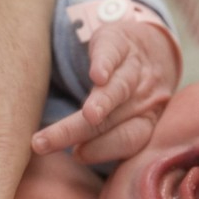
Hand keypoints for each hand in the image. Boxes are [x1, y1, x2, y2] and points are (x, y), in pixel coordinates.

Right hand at [31, 20, 179, 163]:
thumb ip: (111, 135)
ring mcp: (134, 69)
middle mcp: (142, 97)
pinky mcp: (120, 42)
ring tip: (89, 115)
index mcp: (144, 120)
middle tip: (46, 143)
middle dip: (80, 132)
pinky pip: (115, 54)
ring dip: (104, 102)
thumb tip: (78, 156)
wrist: (152, 44)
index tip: (77, 155)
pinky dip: (106, 65)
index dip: (105, 149)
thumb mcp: (129, 114)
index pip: (129, 139)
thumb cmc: (131, 90)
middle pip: (112, 119)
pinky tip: (98, 75)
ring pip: (119, 89)